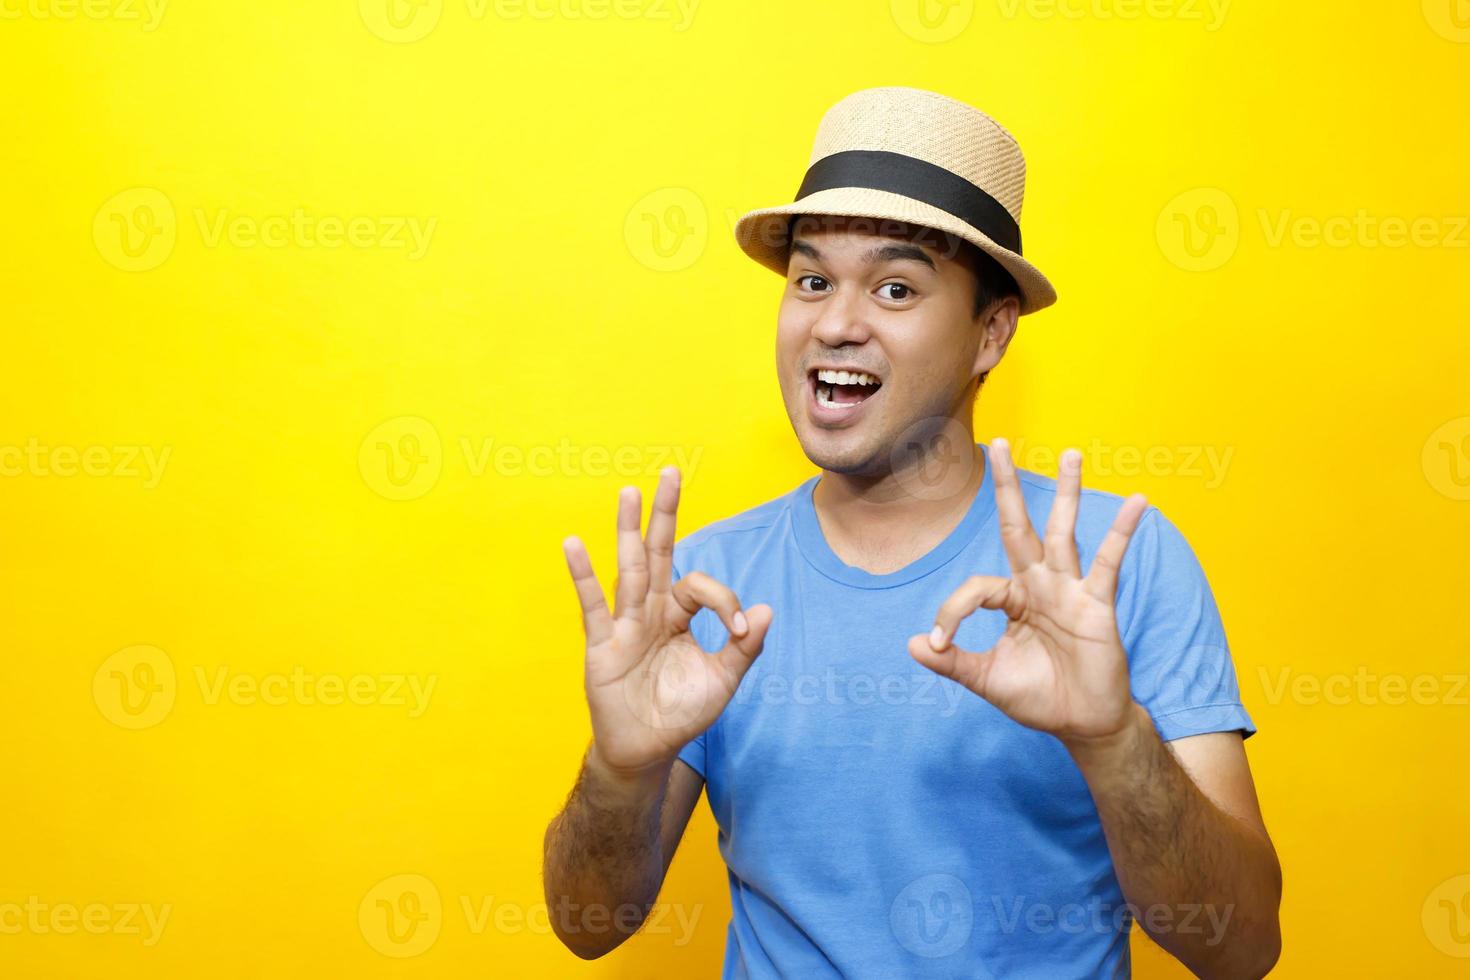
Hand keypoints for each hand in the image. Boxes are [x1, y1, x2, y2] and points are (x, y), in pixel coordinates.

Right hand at [563, 467, 772, 777]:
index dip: (724, 600)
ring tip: (630, 492)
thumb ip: (744, 648)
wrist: (646, 751)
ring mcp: (624, 624)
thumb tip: (764, 610)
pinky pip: (593, 604)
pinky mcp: (602, 645)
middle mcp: (650, 611)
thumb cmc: (681, 713)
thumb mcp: (722, 681)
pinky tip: (573, 543)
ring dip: (630, 530)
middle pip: (659, 553)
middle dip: (666, 513)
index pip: (700, 586)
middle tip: (671, 472)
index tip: (738, 629)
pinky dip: (582, 574)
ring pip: (629, 568)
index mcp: (679, 615)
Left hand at [908, 439, 1149, 746]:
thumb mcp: (987, 680)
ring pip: (1064, 533)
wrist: (1082, 725)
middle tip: (998, 442)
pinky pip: (1109, 563)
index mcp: (1011, 600)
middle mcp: (1039, 585)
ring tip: (1072, 453)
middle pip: (1019, 527)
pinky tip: (1137, 501)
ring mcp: (1069, 591)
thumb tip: (913, 645)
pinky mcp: (1097, 605)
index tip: (942, 643)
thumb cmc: (1037, 697)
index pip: (975, 589)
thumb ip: (953, 662)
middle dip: (1007, 488)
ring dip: (1067, 493)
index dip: (952, 613)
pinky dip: (1122, 532)